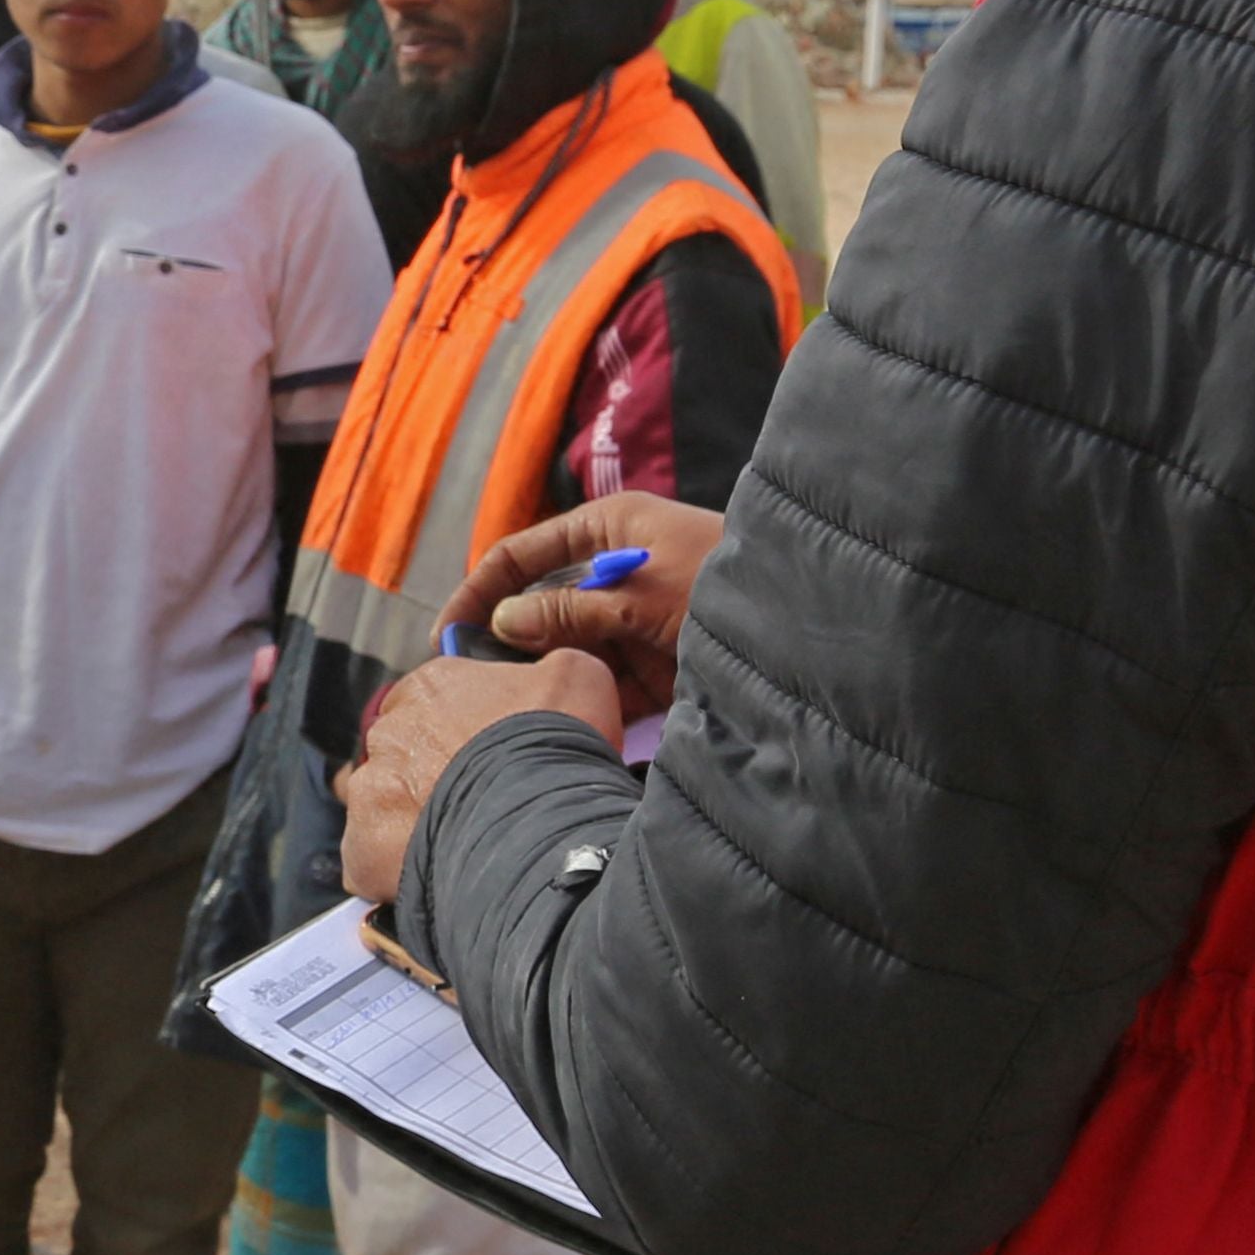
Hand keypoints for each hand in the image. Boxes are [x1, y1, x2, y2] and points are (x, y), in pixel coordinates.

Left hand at [334, 649, 628, 901]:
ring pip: (387, 804)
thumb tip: (542, 674)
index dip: (463, 729)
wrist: (541, 821)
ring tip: (463, 841)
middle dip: (435, 773)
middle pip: (405, 751)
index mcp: (432, 685)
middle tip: (479, 800)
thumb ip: (549, 667)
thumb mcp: (579, 678)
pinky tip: (438, 872)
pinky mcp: (365, 844)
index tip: (489, 754)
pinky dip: (398, 866)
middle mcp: (390, 731)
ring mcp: (372, 788)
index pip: (433, 700)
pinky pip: (373, 856)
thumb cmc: (557, 747)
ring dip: (415, 819)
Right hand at [441, 490, 722, 710]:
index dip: (480, 591)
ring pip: (570, 651)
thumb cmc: (727, 588)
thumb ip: (568, 609)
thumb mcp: (639, 595)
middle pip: (541, 607)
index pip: (522, 554)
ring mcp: (636, 621)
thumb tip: (503, 623)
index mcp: (610, 530)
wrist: (809, 630)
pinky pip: (604, 685)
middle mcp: (618, 571)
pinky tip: (557, 723)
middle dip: (508, 644)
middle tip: (468, 687)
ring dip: (544, 679)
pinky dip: (583, 703)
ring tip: (508, 712)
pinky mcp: (657, 667)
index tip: (444, 636)